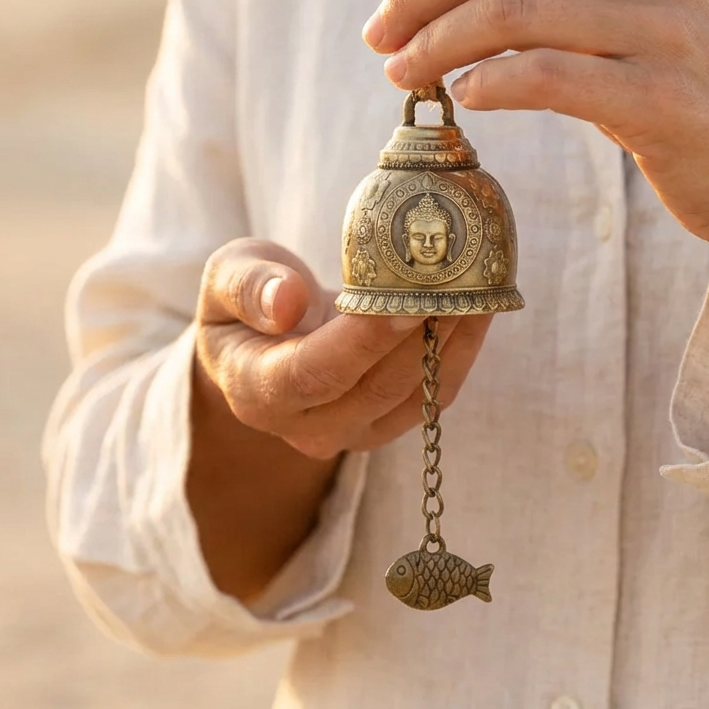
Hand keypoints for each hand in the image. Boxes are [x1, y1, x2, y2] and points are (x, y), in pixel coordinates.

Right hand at [194, 238, 491, 458]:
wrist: (259, 344)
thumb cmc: (242, 301)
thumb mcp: (226, 276)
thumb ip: (246, 285)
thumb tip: (286, 301)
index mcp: (255, 391)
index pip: (316, 372)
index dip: (365, 340)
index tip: (410, 300)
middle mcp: (304, 426)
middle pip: (375, 387)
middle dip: (424, 334)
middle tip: (463, 282)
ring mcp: (350, 432)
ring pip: (412, 395)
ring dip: (452, 341)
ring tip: (482, 287)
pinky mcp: (386, 424)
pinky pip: (432, 396)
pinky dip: (460, 353)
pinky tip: (481, 307)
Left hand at [362, 0, 708, 322]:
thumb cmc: (677, 87)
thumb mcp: (624, 8)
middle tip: (378, 39)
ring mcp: (661, 24)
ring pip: (510, 10)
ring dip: (435, 44)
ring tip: (402, 76)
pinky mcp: (663, 96)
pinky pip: (550, 76)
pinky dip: (490, 84)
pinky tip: (463, 101)